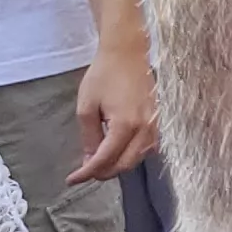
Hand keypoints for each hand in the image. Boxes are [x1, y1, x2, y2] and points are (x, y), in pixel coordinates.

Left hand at [67, 45, 158, 182]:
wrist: (128, 52)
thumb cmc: (104, 75)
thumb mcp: (87, 106)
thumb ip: (90, 136)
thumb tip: (90, 158)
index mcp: (125, 124)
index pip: (105, 159)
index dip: (87, 172)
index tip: (72, 180)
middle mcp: (145, 128)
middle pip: (125, 164)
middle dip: (103, 172)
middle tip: (85, 171)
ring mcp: (155, 124)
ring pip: (139, 158)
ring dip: (119, 165)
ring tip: (100, 162)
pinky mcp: (158, 119)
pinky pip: (148, 147)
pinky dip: (133, 154)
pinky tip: (120, 150)